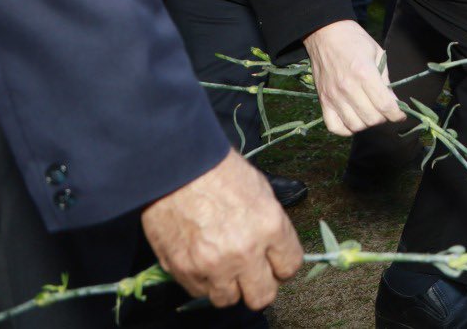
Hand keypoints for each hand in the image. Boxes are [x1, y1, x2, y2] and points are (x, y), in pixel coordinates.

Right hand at [140, 151, 300, 309]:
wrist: (176, 166)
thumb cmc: (219, 172)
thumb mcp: (261, 191)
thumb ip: (271, 226)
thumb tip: (275, 248)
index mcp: (270, 226)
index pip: (290, 266)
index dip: (283, 266)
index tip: (276, 264)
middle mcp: (244, 251)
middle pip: (262, 296)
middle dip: (261, 287)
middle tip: (253, 274)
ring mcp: (212, 265)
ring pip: (228, 300)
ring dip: (229, 287)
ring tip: (225, 268)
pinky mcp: (183, 270)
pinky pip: (199, 291)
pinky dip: (203, 281)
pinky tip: (203, 261)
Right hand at [303, 20, 403, 136]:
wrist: (325, 33)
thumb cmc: (355, 41)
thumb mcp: (378, 54)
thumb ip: (386, 79)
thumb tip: (394, 103)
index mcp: (364, 74)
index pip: (385, 105)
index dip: (397, 115)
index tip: (401, 115)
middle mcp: (348, 88)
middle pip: (371, 118)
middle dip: (383, 118)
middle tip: (385, 110)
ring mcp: (333, 96)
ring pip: (355, 125)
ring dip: (366, 123)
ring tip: (370, 113)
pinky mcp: (322, 100)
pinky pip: (334, 127)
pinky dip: (346, 129)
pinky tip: (353, 119)